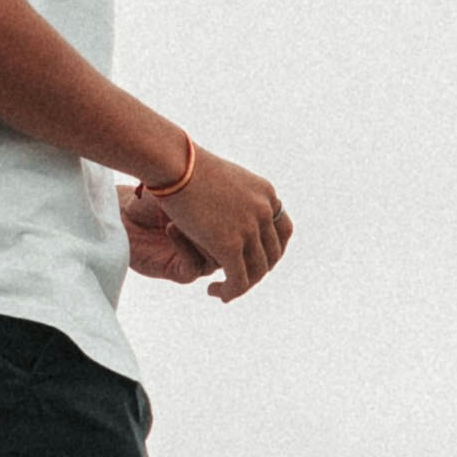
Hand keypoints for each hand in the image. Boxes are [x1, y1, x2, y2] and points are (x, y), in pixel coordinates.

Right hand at [126, 136, 288, 301]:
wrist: (173, 163)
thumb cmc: (187, 166)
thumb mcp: (222, 178)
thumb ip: (235, 195)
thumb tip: (233, 205)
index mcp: (266, 194)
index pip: (283, 231)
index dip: (272, 250)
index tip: (255, 259)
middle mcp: (264, 211)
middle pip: (272, 254)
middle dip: (256, 271)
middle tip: (236, 278)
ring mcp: (249, 228)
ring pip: (257, 272)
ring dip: (241, 286)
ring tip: (223, 291)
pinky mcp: (230, 244)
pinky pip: (239, 280)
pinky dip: (230, 292)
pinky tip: (215, 292)